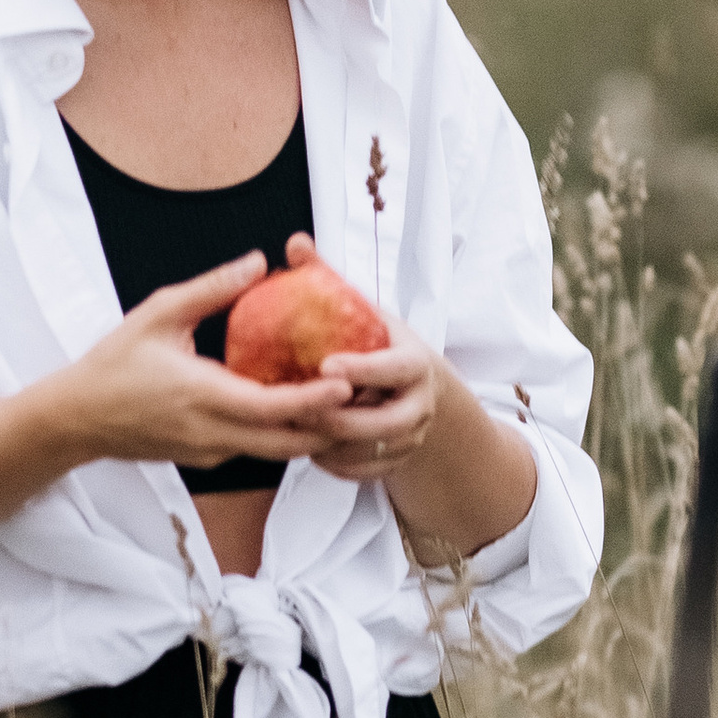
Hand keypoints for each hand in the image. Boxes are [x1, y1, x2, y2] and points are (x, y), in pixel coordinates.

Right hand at [58, 251, 354, 470]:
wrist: (76, 419)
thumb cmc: (114, 362)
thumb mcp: (159, 313)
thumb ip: (212, 288)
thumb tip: (259, 262)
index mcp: (203, 396)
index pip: (273, 407)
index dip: (315, 399)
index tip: (349, 382)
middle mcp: (213, 433)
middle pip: (288, 443)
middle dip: (329, 427)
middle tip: (364, 400)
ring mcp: (211, 452)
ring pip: (276, 452)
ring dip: (310, 433)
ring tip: (344, 406)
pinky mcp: (206, 458)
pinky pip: (256, 449)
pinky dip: (283, 434)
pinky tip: (299, 410)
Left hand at [274, 233, 536, 557]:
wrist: (422, 389)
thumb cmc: (383, 342)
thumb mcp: (366, 311)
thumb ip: (331, 279)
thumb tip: (295, 243)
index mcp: (415, 363)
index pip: (394, 368)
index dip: (362, 368)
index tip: (325, 363)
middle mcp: (419, 404)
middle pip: (384, 423)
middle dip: (340, 420)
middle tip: (297, 408)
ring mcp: (411, 438)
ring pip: (370, 453)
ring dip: (331, 446)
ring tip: (296, 429)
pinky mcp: (397, 462)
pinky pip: (363, 473)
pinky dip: (333, 466)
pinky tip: (306, 449)